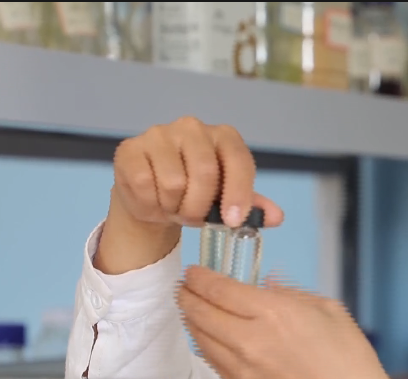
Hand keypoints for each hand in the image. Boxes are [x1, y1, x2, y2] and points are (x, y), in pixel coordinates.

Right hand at [95, 117, 283, 273]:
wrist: (152, 197)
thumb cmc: (195, 195)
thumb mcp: (227, 202)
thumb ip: (252, 207)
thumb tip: (277, 217)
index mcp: (224, 137)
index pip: (238, 161)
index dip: (238, 194)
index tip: (232, 221)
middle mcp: (193, 127)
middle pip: (205, 173)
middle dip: (200, 207)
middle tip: (194, 218)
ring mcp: (159, 134)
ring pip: (174, 183)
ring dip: (175, 208)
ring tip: (173, 207)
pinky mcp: (130, 149)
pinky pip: (146, 185)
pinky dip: (151, 204)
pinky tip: (153, 200)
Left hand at [178, 266, 403, 378]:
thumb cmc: (347, 356)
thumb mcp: (325, 307)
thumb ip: (289, 293)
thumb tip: (265, 286)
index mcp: (274, 313)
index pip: (219, 289)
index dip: (200, 278)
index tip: (194, 272)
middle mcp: (252, 340)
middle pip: (201, 312)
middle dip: (187, 295)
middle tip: (184, 287)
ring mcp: (245, 369)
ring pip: (202, 339)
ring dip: (192, 320)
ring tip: (192, 309)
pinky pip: (214, 364)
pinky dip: (206, 345)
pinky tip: (209, 337)